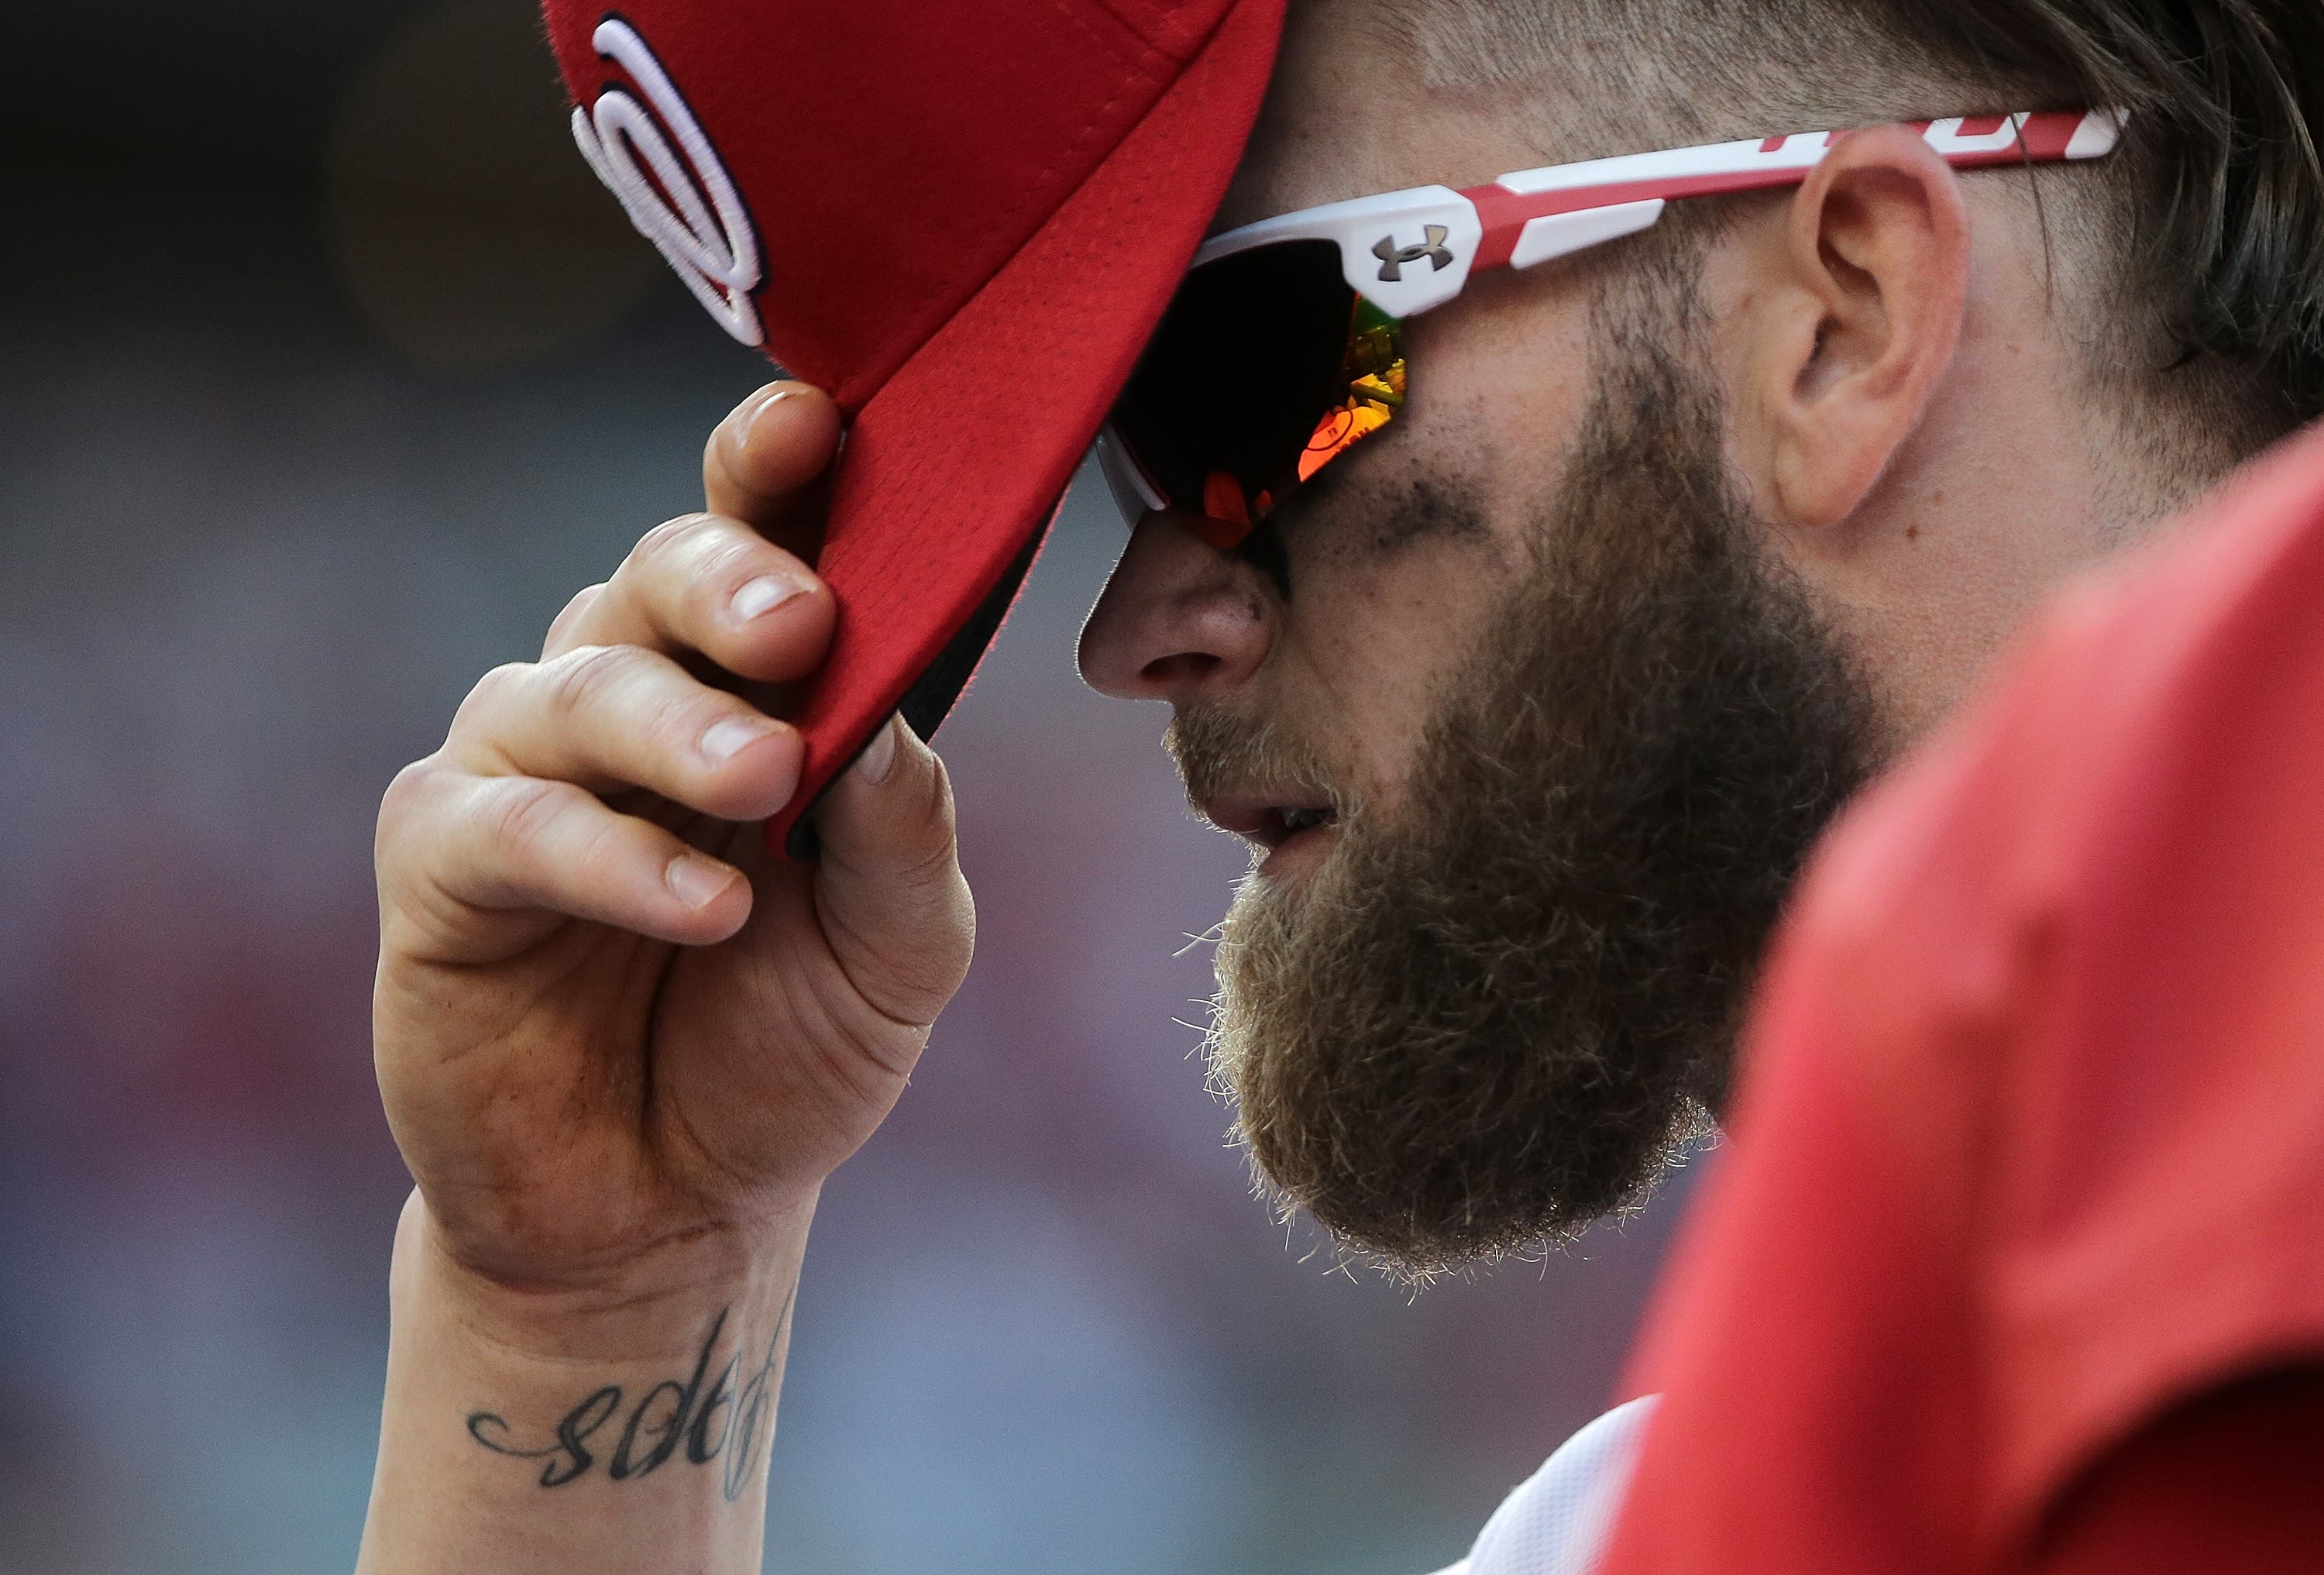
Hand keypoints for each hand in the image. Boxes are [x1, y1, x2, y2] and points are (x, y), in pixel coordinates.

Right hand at [372, 381, 974, 1324]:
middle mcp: (627, 701)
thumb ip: (902, 836)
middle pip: (657, 584)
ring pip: (579, 689)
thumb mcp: (897, 954)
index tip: (816, 425)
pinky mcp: (440, 868)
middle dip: (730, 579)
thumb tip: (891, 715)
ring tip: (762, 778)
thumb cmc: (785, 1051)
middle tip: (802, 617)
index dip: (773, 476)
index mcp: (744, 691)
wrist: (666, 1211)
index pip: (756, 548)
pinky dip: (608, 857)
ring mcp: (524, 772)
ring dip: (676, 727)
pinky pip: (513, 828)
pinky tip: (703, 906)